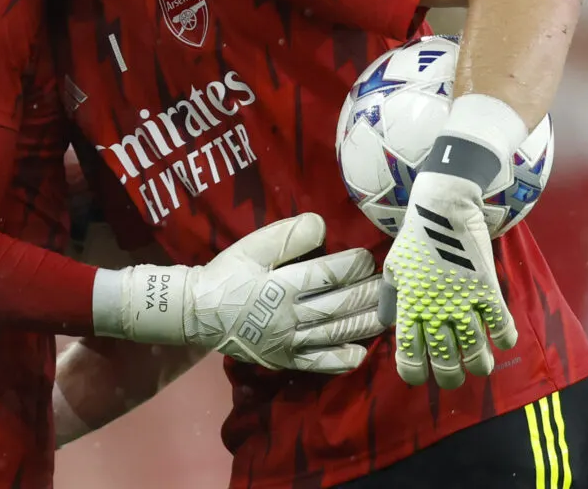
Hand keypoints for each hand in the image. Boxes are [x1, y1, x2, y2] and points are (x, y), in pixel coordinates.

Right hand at [107, 214, 382, 372]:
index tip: (367, 257)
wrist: (198, 313)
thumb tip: (322, 225)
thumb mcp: (251, 246)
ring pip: (336, 333)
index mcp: (281, 286)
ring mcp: (289, 342)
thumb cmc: (228, 275)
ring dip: (365, 323)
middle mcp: (290, 317)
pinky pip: (319, 363)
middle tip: (388, 284)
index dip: (354, 265)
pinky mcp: (285, 359)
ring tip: (386, 312)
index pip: (329, 275)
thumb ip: (287, 235)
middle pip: (339, 305)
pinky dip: (342, 359)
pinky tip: (361, 352)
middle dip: (368, 294)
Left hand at [379, 167, 517, 388]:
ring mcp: (463, 302)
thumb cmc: (415, 238)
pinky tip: (501, 340)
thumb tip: (387, 326)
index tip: (419, 377)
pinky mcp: (488, 290)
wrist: (444, 208)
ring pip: (476, 352)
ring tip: (480, 367)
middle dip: (449, 378)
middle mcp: (435, 310)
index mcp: (409, 306)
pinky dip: (505, 339)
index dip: (414, 373)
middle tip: (453, 377)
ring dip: (479, 365)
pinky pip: (502, 327)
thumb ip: (389, 300)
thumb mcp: (393, 268)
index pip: (409, 355)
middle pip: (445, 361)